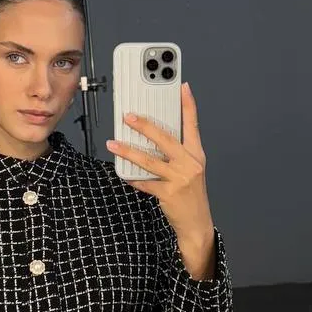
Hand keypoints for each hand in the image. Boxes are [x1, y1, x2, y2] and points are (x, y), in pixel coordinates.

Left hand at [107, 81, 213, 242]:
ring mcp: (180, 178)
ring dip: (128, 152)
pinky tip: (125, 175)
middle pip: (165, 139)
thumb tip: (155, 136)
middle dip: (145, 126)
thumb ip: (178, 152)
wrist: (197, 222)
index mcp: (196, 154)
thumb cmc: (192, 194)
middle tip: (129, 117)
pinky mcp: (169, 193)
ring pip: (150, 161)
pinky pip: (145, 183)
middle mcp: (190, 163)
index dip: (188, 105)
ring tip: (113, 145)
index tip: (183, 88)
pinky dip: (133, 179)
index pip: (193, 125)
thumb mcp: (192, 169)